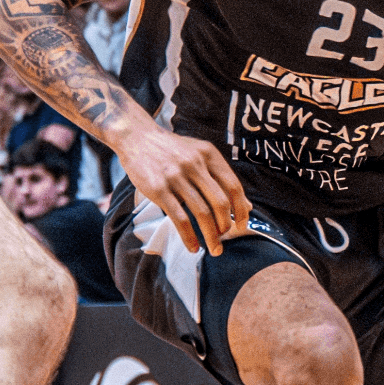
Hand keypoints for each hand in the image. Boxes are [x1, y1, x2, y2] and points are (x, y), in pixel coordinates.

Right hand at [116, 123, 250, 255]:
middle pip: (220, 202)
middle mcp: (194, 164)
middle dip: (226, 226)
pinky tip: (193, 246)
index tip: (241, 225)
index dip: (241, 209)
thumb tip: (246, 205)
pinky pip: (179, 218)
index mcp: (208, 154)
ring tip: (214, 248)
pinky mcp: (159, 189)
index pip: (233, 186)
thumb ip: (220, 177)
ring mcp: (176, 176)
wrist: (136, 136)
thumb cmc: (171, 149)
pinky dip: (189, 237)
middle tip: (225, 238)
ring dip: (211, 236)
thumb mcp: (199, 154)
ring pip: (202, 213)